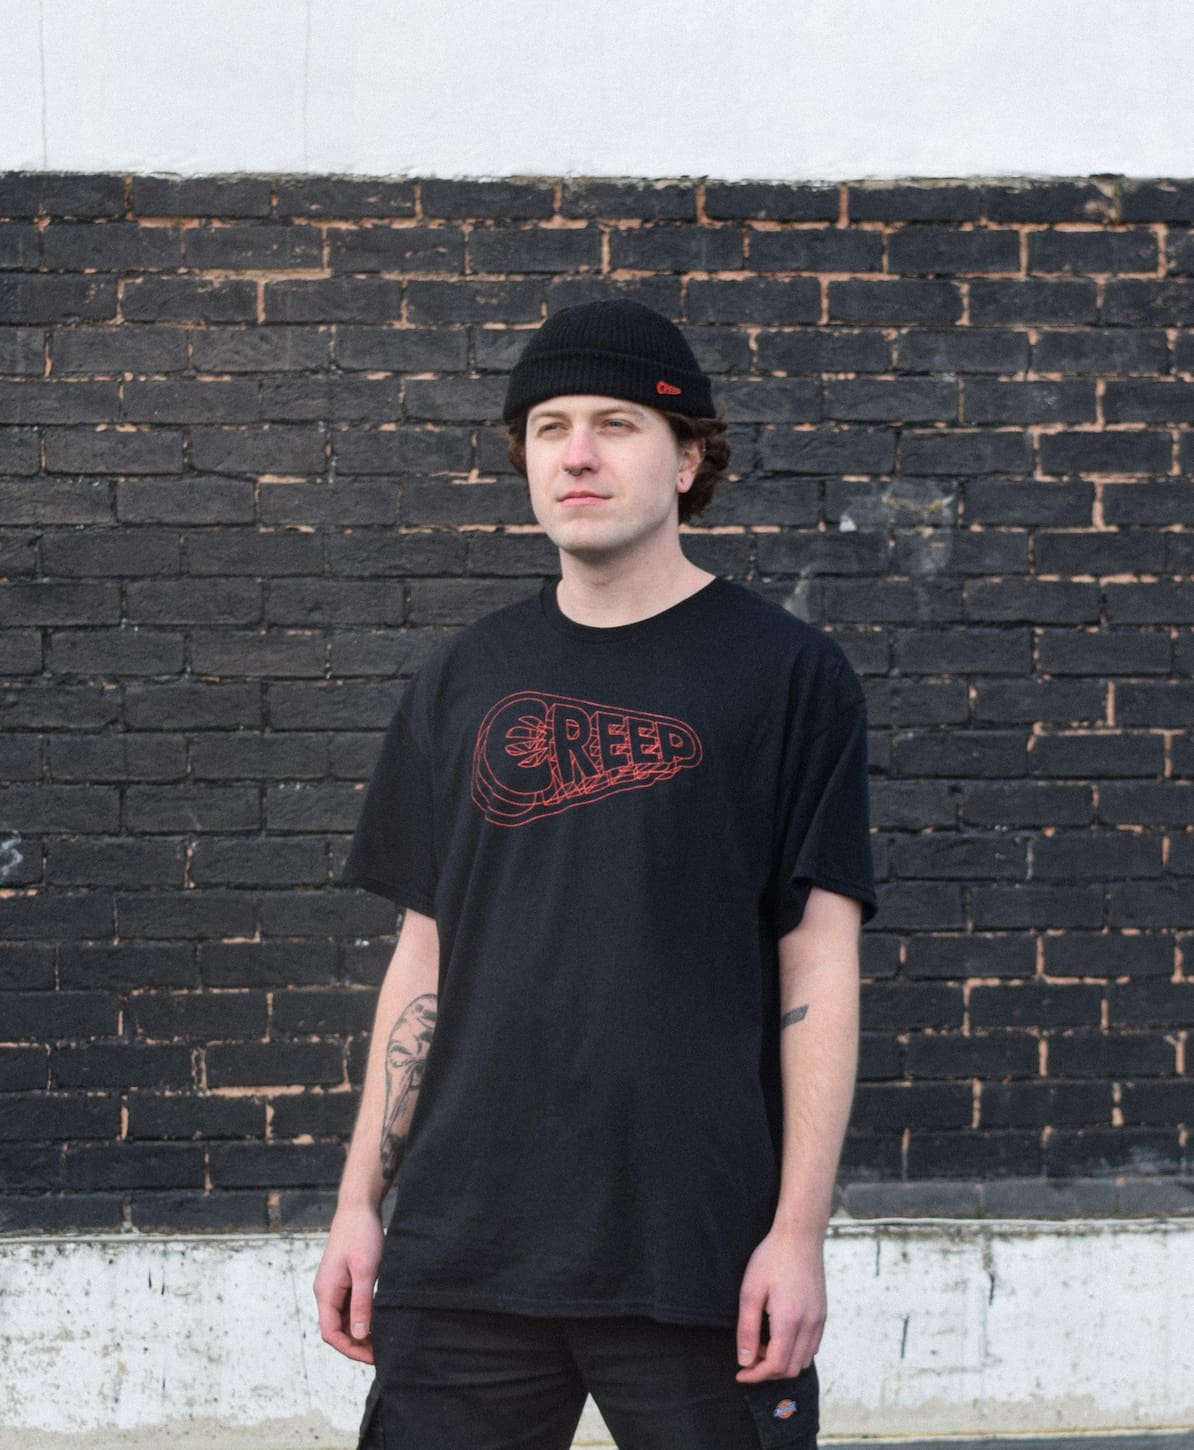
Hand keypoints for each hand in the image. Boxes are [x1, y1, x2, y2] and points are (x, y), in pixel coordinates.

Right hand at [313, 1203, 384, 1363]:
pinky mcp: (344, 1279)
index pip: (331, 1333)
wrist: (358, 1207)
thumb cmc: (361, 1234)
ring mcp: (334, 1286)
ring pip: (343, 1319)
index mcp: (325, 1292)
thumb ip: (361, 1303)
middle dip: (356, 1344)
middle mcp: (326, 1292)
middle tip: (381, 1351)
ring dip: (360, 1332)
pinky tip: (378, 1319)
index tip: (372, 1357)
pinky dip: (362, 1317)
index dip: (350, 1349)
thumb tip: (359, 1335)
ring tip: (382, 1339)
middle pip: (336, 1329)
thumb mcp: (364, 1270)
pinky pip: (349, 1306)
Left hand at [735, 1227, 826, 1382]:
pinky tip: (779, 1336)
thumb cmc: (771, 1259)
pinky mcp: (822, 1314)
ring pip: (803, 1360)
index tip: (741, 1373)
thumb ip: (747, 1329)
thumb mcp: (750, 1291)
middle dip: (767, 1371)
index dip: (756, 1375)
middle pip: (791, 1368)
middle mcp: (809, 1325)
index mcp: (789, 1321)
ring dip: (782, 1362)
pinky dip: (795, 1351)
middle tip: (749, 1357)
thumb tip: (745, 1360)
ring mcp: (819, 1320)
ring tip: (763, 1344)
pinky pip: (812, 1346)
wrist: (799, 1237)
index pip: (775, 1365)